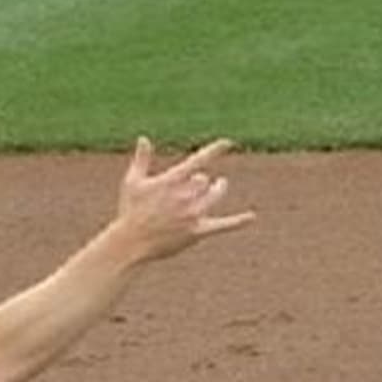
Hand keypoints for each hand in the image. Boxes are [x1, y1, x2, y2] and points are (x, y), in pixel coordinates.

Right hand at [110, 136, 255, 261]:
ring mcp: (192, 215)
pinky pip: (222, 226)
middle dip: (200, 181)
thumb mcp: (132, 182)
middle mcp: (185, 196)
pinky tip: (251, 217)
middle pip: (204, 181)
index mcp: (172, 181)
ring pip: (214, 196)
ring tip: (219, 185)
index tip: (228, 143)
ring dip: (217, 189)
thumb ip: (141, 159)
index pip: (198, 160)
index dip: (215, 150)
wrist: (130, 242)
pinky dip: (238, 222)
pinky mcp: (196, 232)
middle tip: (196, 182)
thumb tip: (144, 138)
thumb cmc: (130, 211)